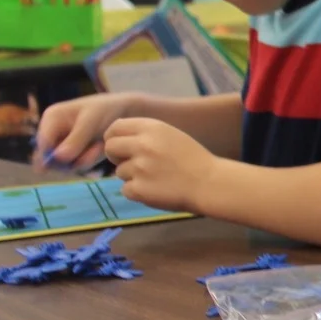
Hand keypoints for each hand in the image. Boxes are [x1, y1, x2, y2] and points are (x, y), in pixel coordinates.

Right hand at [34, 93, 137, 171]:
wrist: (125, 114)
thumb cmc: (106, 110)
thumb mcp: (91, 121)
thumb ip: (76, 139)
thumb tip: (57, 158)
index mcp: (51, 118)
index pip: (43, 143)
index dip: (52, 156)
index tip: (71, 158)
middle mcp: (53, 133)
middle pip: (50, 159)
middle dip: (72, 159)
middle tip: (95, 149)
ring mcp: (62, 146)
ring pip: (65, 165)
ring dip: (84, 159)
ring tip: (99, 145)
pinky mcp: (74, 155)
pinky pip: (78, 166)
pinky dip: (90, 160)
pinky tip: (100, 148)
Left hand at [102, 118, 217, 212]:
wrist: (210, 183)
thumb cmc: (193, 159)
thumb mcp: (170, 135)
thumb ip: (144, 133)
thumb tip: (113, 138)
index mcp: (152, 128)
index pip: (115, 128)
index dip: (114, 137)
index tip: (121, 146)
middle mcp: (143, 145)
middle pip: (110, 148)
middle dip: (117, 156)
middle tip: (134, 163)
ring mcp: (139, 168)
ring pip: (119, 171)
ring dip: (132, 176)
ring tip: (156, 177)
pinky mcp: (138, 189)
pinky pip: (126, 189)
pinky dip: (138, 192)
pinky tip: (157, 189)